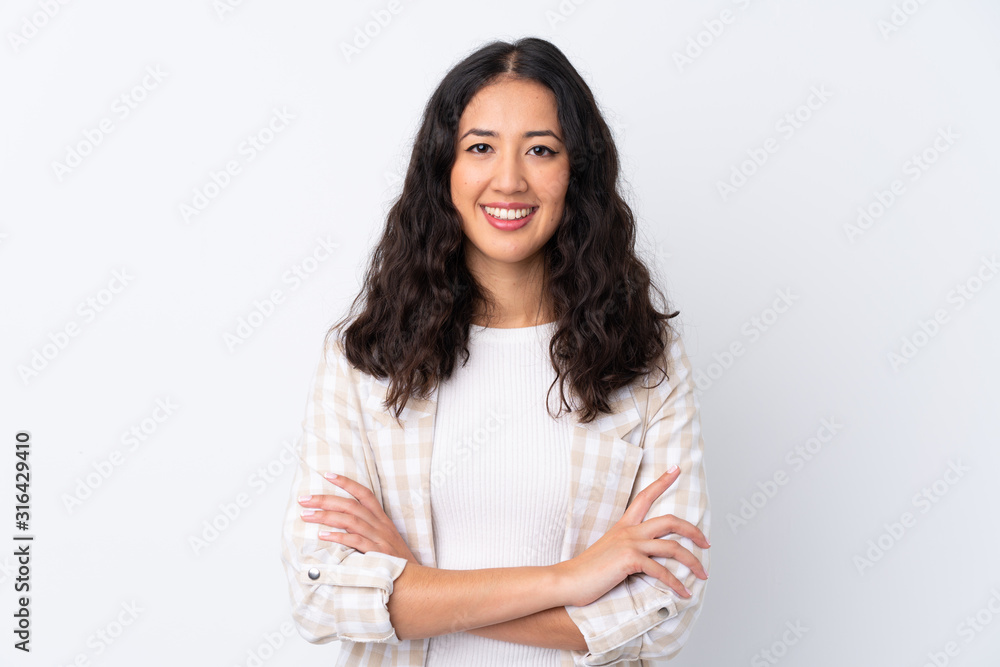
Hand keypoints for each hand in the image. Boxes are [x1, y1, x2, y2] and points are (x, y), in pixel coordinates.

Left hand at [297, 473, 419, 564]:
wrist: (416, 581)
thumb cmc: (396, 563)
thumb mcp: (385, 541)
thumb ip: (367, 531)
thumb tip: (341, 526)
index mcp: (382, 520)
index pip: (364, 494)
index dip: (347, 483)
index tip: (328, 475)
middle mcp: (380, 526)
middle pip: (351, 505)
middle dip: (325, 499)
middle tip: (304, 499)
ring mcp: (379, 539)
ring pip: (350, 520)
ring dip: (326, 516)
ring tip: (307, 515)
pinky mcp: (377, 554)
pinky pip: (355, 541)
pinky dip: (338, 537)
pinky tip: (323, 535)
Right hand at [554, 465, 709, 607]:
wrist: (568, 580)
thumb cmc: (588, 570)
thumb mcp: (608, 551)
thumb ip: (626, 547)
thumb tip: (644, 557)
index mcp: (623, 526)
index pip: (644, 496)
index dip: (662, 481)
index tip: (676, 469)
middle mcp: (629, 531)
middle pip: (670, 521)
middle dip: (693, 531)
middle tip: (707, 543)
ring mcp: (630, 544)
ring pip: (672, 548)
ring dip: (692, 562)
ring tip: (702, 574)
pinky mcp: (630, 561)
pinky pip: (661, 571)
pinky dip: (676, 583)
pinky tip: (684, 592)